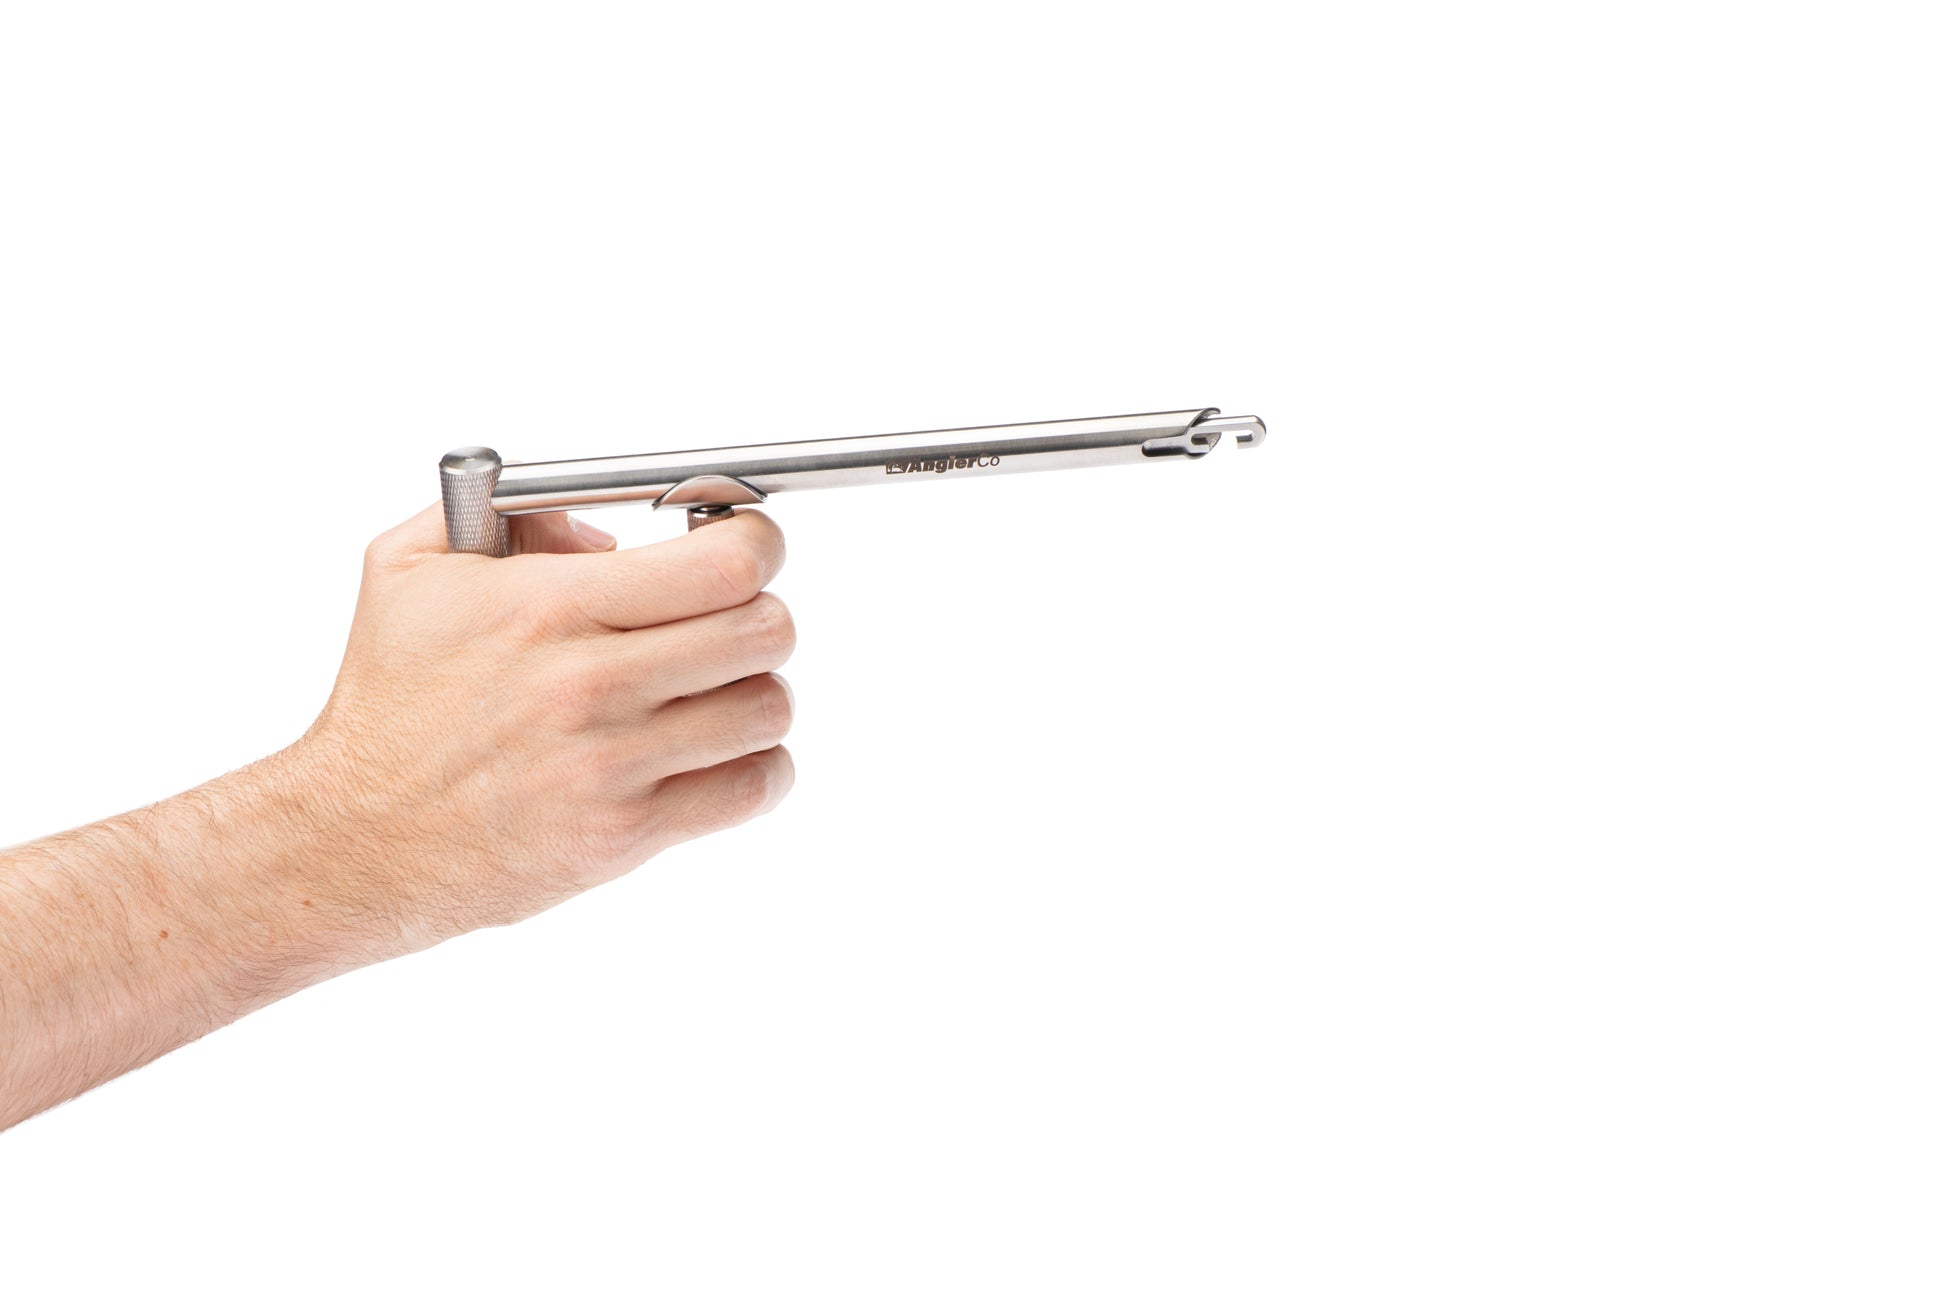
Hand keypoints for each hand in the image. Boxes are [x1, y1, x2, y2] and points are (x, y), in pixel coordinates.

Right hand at [293, 503, 796, 960]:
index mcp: (548, 606)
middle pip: (766, 631)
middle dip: (762, 614)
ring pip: (767, 709)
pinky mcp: (624, 835)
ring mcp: (612, 764)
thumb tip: (609, 533)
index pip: (723, 564)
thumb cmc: (385, 702)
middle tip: (730, 620)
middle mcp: (589, 683)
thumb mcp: (412, 569)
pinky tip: (717, 755)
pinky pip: (749, 789)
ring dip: (756, 693)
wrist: (350, 838)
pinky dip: (755, 769)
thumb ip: (509, 513)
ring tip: (713, 692)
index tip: (745, 546)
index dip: (756, 544)